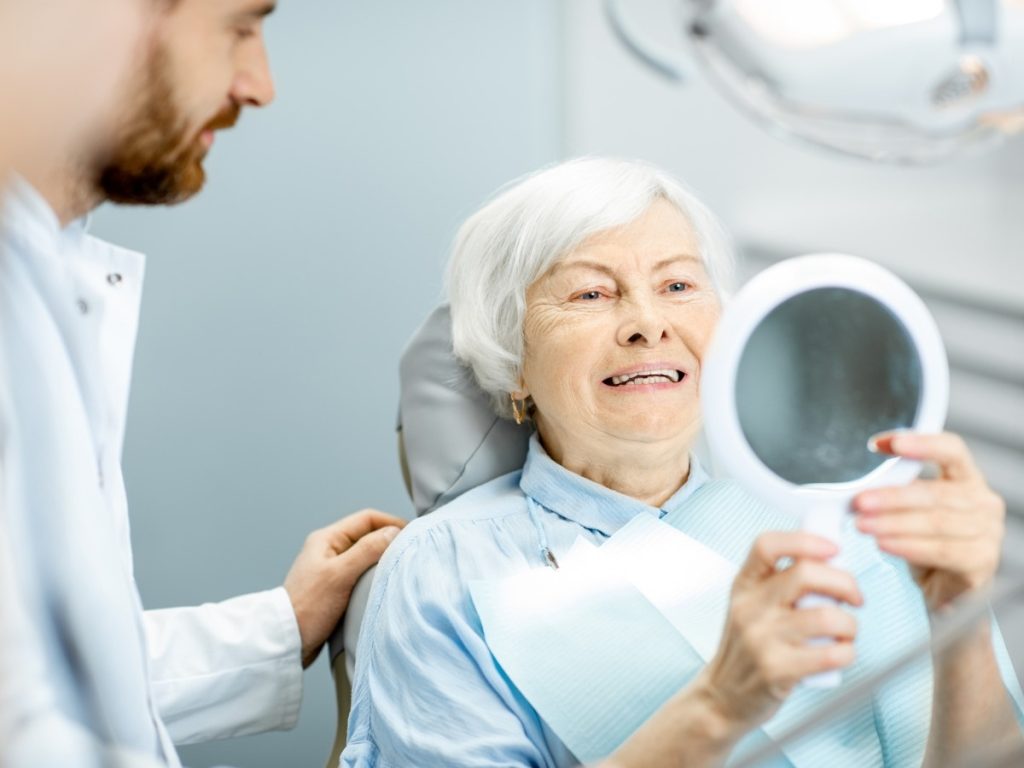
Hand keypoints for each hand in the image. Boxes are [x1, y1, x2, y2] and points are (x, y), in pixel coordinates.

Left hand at [284, 509, 404, 667]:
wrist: (287, 641)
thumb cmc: (309, 607)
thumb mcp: (340, 574)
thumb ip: (367, 550)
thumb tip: (393, 532)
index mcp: (327, 539)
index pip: (367, 519)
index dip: (391, 523)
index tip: (412, 535)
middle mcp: (329, 550)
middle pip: (367, 535)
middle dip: (389, 540)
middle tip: (409, 552)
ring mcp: (331, 569)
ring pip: (365, 555)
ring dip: (382, 559)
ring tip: (400, 568)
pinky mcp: (334, 588)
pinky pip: (360, 573)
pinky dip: (374, 575)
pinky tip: (383, 585)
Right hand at [700, 532, 861, 729]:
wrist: (723, 695)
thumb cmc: (747, 648)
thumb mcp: (750, 606)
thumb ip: (779, 583)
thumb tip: (831, 559)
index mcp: (744, 585)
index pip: (767, 545)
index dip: (805, 540)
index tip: (833, 549)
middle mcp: (749, 607)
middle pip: (806, 574)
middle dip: (845, 582)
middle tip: (854, 597)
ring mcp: (761, 639)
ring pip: (826, 617)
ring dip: (850, 624)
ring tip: (847, 632)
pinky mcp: (777, 670)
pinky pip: (831, 654)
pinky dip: (848, 652)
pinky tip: (841, 653)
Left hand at [854, 432, 1004, 612]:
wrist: (946, 589)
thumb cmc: (927, 543)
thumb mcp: (911, 511)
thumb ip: (897, 491)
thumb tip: (861, 483)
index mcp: (967, 479)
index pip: (952, 450)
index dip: (922, 443)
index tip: (886, 443)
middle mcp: (984, 502)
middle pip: (937, 492)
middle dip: (892, 497)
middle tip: (860, 502)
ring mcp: (989, 533)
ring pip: (936, 522)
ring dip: (894, 523)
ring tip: (863, 525)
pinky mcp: (982, 562)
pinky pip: (942, 551)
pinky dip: (909, 546)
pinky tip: (884, 545)